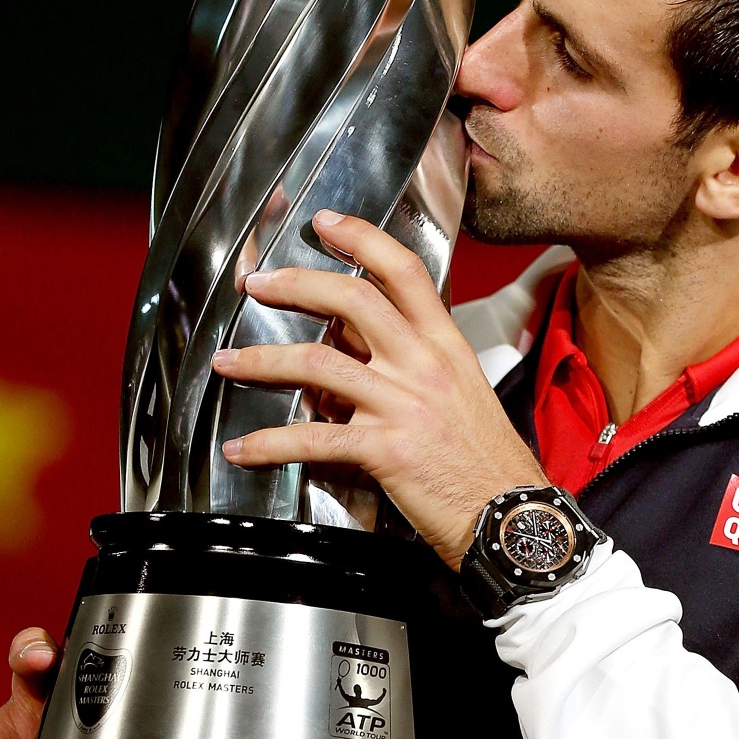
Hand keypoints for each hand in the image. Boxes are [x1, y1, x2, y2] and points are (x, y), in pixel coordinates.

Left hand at [213, 210, 547, 569]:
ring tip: (228, 361)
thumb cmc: (486, 459)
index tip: (325, 223)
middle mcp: (423, 365)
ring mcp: (404, 405)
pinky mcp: (386, 450)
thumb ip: (411, 361)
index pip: (403, 271)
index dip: (362, 238)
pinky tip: (244, 448)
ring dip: (261, 359)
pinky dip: (269, 444)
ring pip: (317, 362)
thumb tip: (354, 346)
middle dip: (294, 285)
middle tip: (257, 285)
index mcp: (445, 345)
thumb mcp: (461, 390)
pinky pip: (313, 438)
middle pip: (352, 300)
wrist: (510, 515)